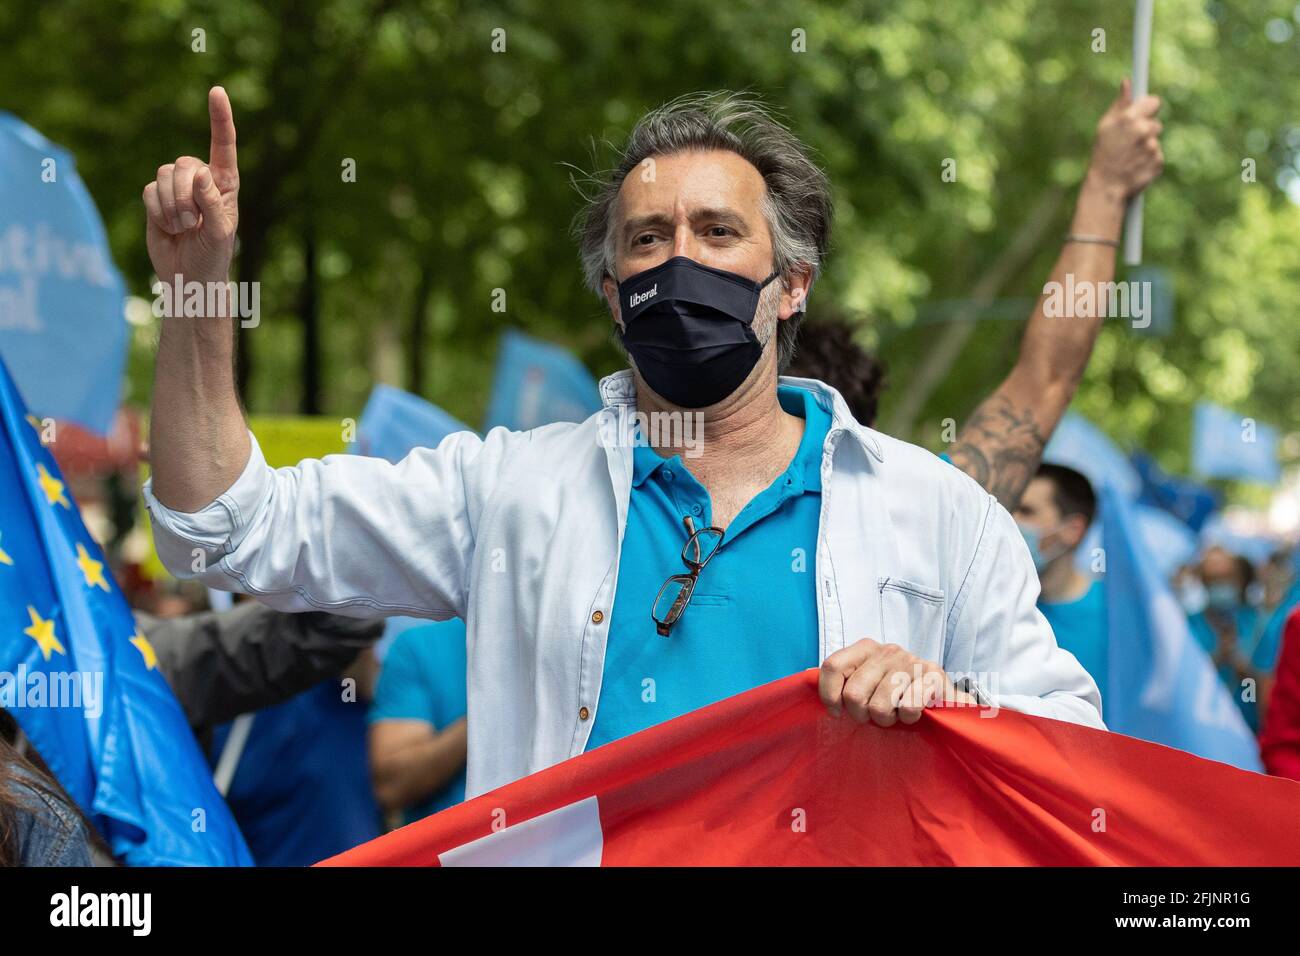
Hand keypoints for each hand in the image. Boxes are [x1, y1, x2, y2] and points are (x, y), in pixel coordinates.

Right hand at [143, 86, 240, 288]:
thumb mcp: (219, 232)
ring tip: (182, 228)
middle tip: (192, 224)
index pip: (223, 146)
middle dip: (184, 196)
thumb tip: (198, 172)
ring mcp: (176, 188)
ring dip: (171, 206)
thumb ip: (211, 202)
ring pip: (163, 175)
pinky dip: (157, 212)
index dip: (219, 118)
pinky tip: (168, 228)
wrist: (188, 276)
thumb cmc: (212, 255)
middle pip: (183, 164)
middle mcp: (200, 180)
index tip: (217, 91)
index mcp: (224, 184)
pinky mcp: (155, 198)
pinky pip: (148, 191)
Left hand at [819, 638, 976, 726]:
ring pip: (880, 706)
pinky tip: (914, 713)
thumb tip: (804, 675)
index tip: (837, 712)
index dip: (829, 695)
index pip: (832, 666)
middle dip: (862, 715)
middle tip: (875, 715)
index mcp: (866, 648)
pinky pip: (908, 707)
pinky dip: (909, 718)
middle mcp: (888, 650)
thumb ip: (840, 680)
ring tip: (896, 714)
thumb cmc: (897, 695)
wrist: (942, 700)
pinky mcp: (934, 676)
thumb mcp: (867, 683)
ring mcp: (912, 661)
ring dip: (887, 719)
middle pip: (854, 694)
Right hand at [1084, 78, 1163, 200]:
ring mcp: (1152, 147)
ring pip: (1155, 141)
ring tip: (1130, 157)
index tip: (1143, 113)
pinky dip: (1148, 161)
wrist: (1106, 187)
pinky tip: (1136, 166)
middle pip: (1155, 123)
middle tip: (1130, 142)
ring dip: (1146, 147)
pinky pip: (1157, 156)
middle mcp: (1143, 131)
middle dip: (1145, 130)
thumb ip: (1120, 103)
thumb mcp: (1105, 126)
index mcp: (1130, 118)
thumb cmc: (1103, 154)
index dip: (1148, 108)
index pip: (1154, 102)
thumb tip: (1128, 81)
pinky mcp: (1158, 162)